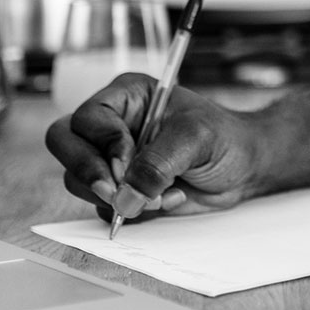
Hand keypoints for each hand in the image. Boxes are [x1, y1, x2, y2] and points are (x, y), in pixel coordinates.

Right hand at [44, 73, 261, 224]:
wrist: (245, 168)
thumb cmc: (225, 138)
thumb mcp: (197, 138)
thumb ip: (159, 162)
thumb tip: (126, 196)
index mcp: (126, 97)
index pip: (88, 117)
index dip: (103, 143)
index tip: (126, 162)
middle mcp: (111, 125)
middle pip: (64, 144)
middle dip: (88, 172)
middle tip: (116, 193)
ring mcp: (111, 159)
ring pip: (77, 179)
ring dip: (116, 196)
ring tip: (164, 193)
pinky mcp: (120, 189)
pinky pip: (102, 206)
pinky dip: (130, 212)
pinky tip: (168, 200)